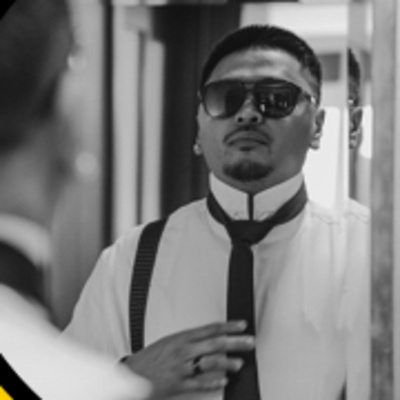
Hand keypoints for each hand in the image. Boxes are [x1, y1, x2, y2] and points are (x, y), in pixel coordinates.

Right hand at [122, 320, 254, 397]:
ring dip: (227, 362)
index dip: (228, 326)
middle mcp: (184, 350)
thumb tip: (210, 338)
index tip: (241, 325)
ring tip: (239, 363)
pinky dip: (213, 381)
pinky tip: (224, 380)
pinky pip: (200, 382)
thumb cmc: (151, 357)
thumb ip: (190, 340)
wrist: (133, 374)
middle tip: (249, 342)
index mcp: (182, 337)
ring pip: (210, 362)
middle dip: (235, 342)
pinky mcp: (179, 384)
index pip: (210, 328)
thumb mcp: (169, 341)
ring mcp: (182, 367)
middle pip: (215, 344)